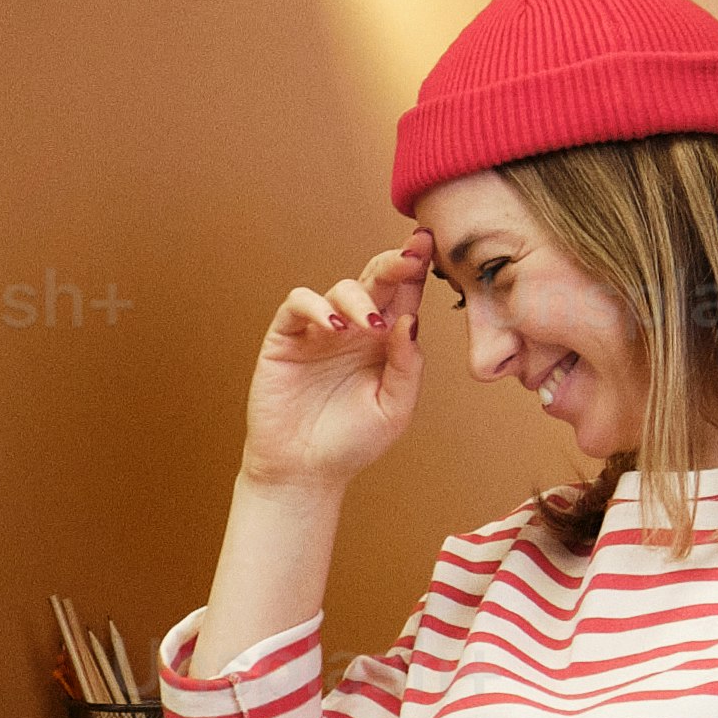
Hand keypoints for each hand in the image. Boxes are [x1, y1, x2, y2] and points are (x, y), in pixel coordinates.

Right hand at [242, 243, 433, 492]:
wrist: (305, 471)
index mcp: (386, 341)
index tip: (430, 246)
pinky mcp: (287, 337)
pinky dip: (317, 307)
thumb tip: (410, 320)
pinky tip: (334, 328)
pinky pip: (299, 304)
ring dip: (358, 298)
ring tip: (368, 326)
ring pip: (341, 287)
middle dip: (395, 263)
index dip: (417, 269)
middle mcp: (355, 328)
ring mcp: (320, 330)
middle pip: (376, 280)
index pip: (404, 296)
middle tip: (412, 256)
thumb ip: (407, 365)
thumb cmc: (352, 442)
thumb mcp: (394, 408)